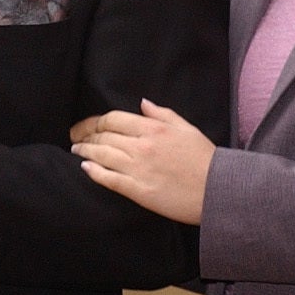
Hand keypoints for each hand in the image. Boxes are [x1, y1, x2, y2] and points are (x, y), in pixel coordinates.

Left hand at [70, 99, 212, 224]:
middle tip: (76, 138)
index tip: (87, 126)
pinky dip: (93, 171)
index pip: (112, 119)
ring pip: (101, 155)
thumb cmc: (206, 159)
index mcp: (153, 129)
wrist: (219, 191)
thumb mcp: (186, 128)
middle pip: (103, 136)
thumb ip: (162, 114)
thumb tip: (142, 103)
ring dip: (84, 151)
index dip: (95, 122)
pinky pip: (108, 179)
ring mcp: (138, 169)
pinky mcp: (138, 191)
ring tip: (76, 150)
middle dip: (85, 136)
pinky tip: (85, 167)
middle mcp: (142, 147)